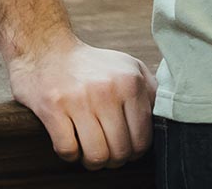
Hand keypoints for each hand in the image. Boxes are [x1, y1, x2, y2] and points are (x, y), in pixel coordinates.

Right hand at [7, 34, 159, 169]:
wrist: (47, 49)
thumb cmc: (92, 65)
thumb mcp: (128, 67)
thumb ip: (150, 90)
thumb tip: (164, 118)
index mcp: (131, 81)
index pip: (143, 137)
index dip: (135, 152)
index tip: (127, 149)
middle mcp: (108, 90)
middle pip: (120, 151)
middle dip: (114, 160)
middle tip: (107, 154)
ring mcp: (79, 99)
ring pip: (96, 156)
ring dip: (92, 162)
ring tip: (90, 152)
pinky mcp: (53, 108)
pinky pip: (68, 151)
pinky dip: (71, 155)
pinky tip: (71, 142)